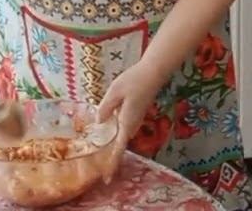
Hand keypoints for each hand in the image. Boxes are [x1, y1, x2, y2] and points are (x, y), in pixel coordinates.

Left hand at [96, 60, 169, 178]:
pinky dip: (114, 133)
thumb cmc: (134, 80)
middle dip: (110, 158)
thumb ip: (105, 108)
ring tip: (100, 156)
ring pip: (121, 136)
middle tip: (97, 171)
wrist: (154, 71)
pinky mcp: (136, 113)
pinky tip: (105, 130)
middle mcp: (132, 124)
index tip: (107, 179)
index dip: (112, 164)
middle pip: (120, 146)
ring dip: (112, 146)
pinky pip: (123, 128)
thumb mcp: (114, 92)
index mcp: (127, 123)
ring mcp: (135, 119)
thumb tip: (98, 123)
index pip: (119, 149)